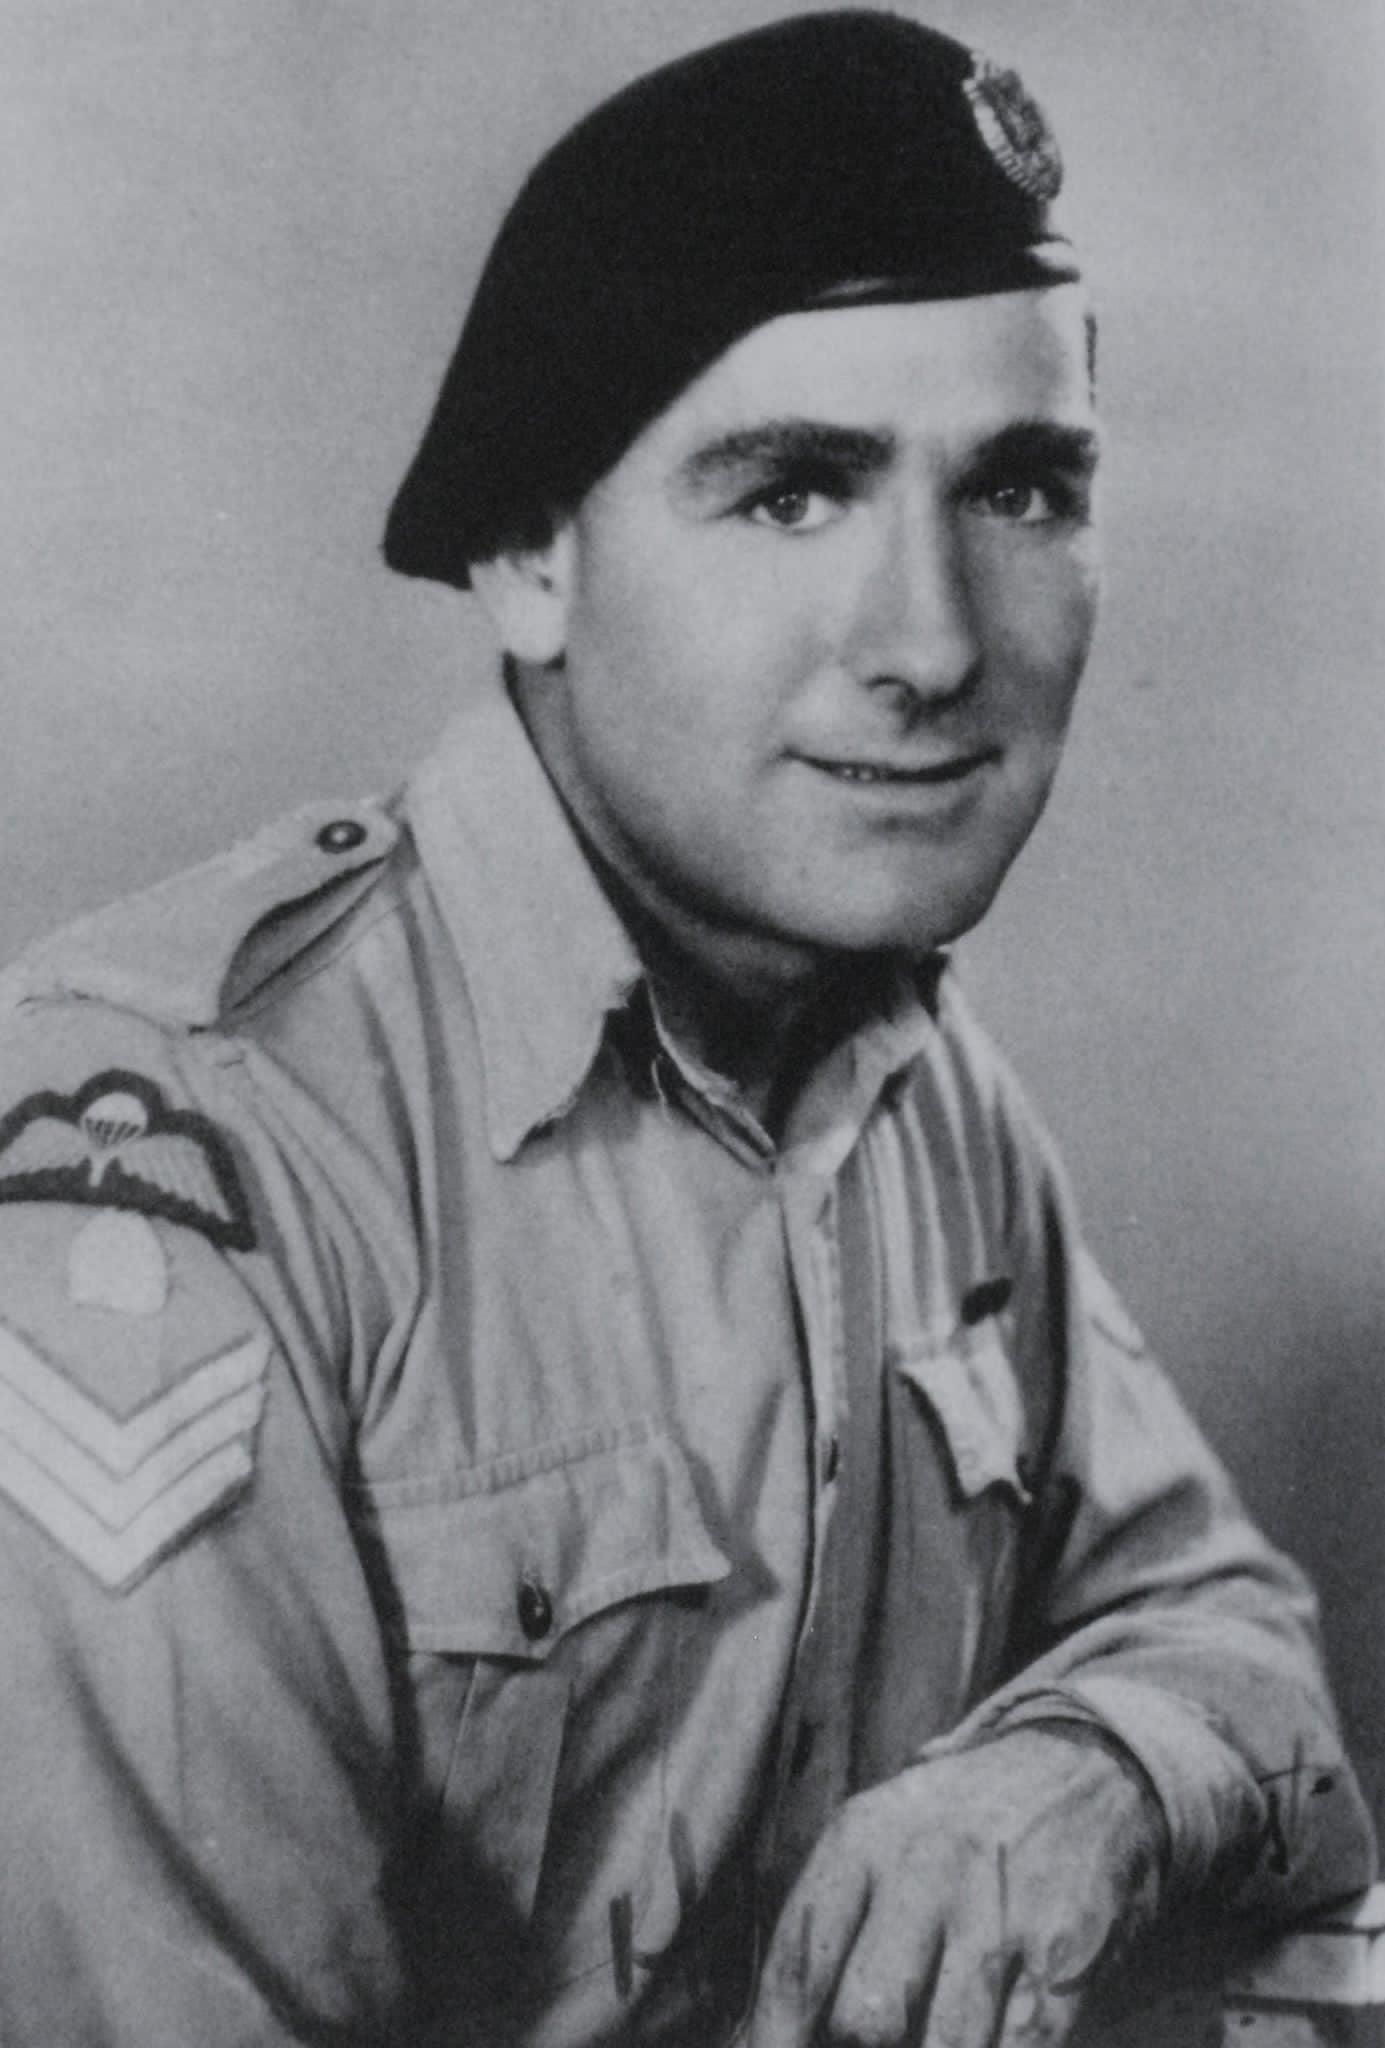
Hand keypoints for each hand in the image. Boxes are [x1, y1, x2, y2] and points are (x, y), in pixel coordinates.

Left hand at [747, 1727, 1165, 2047]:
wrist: (1080, 1765)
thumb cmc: (953, 1822)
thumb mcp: (877, 1835)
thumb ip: (825, 1925)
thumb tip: (759, 2030)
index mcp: (863, 1838)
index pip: (800, 1962)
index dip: (775, 2035)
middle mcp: (926, 1870)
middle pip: (865, 2017)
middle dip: (864, 2043)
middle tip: (879, 2029)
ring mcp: (999, 1913)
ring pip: (944, 2046)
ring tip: (928, 2028)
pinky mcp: (1064, 1953)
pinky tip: (984, 2033)